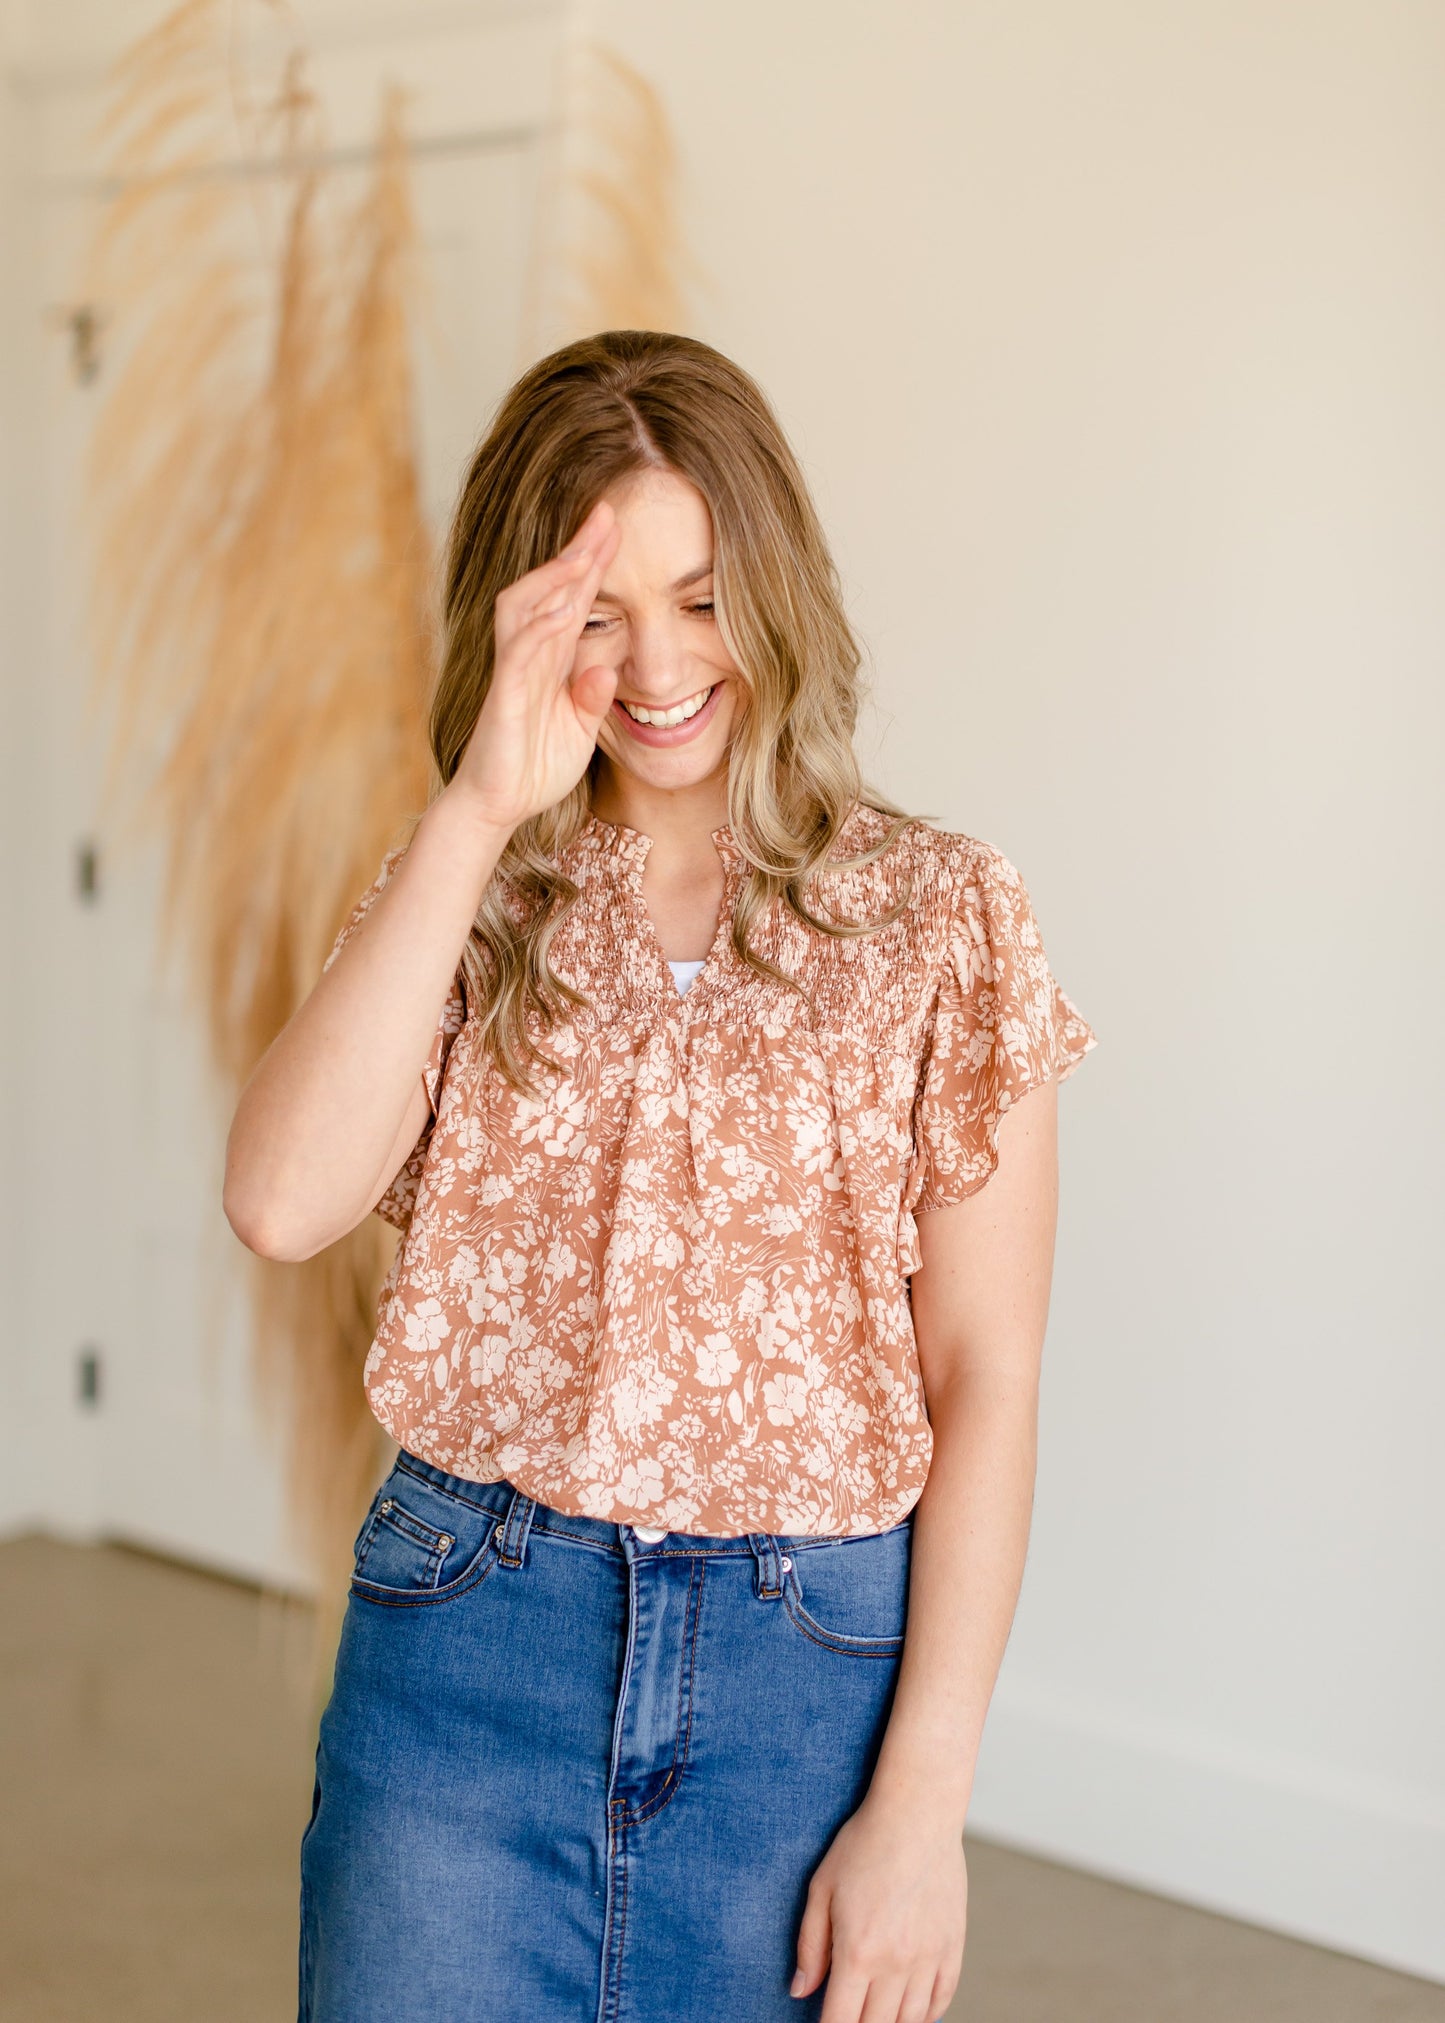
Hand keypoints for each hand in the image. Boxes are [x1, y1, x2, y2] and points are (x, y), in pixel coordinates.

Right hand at [445, 498, 622, 836]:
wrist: (496, 806)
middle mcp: (528, 656)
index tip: (617, 525)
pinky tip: (563, 610)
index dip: (592, 562)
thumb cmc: (533, 766)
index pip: (573, 599)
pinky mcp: (503, 699)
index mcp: (550, 660)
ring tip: (584, 550)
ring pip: (525, 610)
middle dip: (575, 550)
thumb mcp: (578, 729)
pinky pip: (518, 656)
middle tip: (606, 514)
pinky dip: (540, 630)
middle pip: (547, 588)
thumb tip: (608, 667)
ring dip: (554, 579)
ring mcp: (513, 674)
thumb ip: (592, 696)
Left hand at [792, 1793, 966, 2022]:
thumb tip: (800, 1990)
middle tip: (848, 2013)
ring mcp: (929, 1958)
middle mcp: (896, 1964)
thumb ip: (810, 1945)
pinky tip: (910, 2011)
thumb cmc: (864, 1845)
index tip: (824, 2022)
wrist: (917, 1815)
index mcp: (858, 1952)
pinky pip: (941, 2000)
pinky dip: (926, 2015)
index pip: (840, 2022)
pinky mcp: (952, 1947)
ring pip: (910, 2021)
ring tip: (875, 2013)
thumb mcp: (821, 1888)